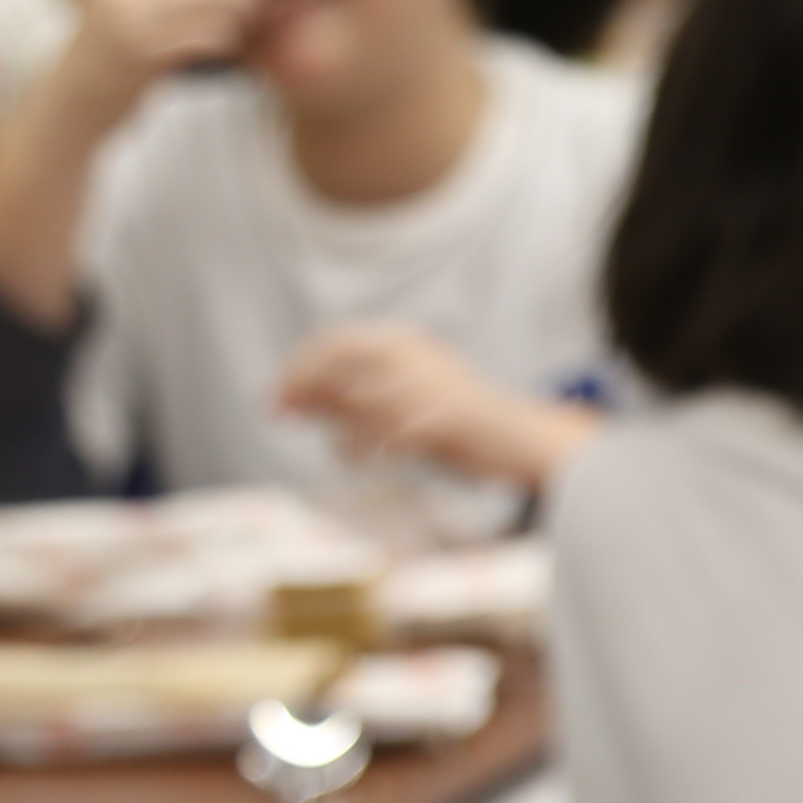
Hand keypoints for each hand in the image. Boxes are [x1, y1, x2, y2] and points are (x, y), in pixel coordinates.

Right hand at [45, 0, 261, 134]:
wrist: (73, 103)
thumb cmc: (115, 56)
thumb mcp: (132, 5)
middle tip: (257, 5)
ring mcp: (126, 18)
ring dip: (235, 12)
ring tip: (244, 24)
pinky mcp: (140, 54)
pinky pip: (203, 36)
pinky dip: (223, 38)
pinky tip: (226, 46)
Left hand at [274, 325, 595, 492]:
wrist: (527, 440)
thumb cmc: (465, 426)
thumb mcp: (403, 399)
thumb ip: (354, 396)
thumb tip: (297, 399)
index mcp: (404, 340)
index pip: (333, 343)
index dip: (297, 369)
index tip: (275, 399)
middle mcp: (411, 352)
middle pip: (334, 361)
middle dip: (300, 388)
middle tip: (278, 417)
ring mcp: (426, 382)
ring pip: (355, 400)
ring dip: (340, 430)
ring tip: (348, 454)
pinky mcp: (439, 416)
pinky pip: (382, 433)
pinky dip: (366, 449)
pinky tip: (369, 461)